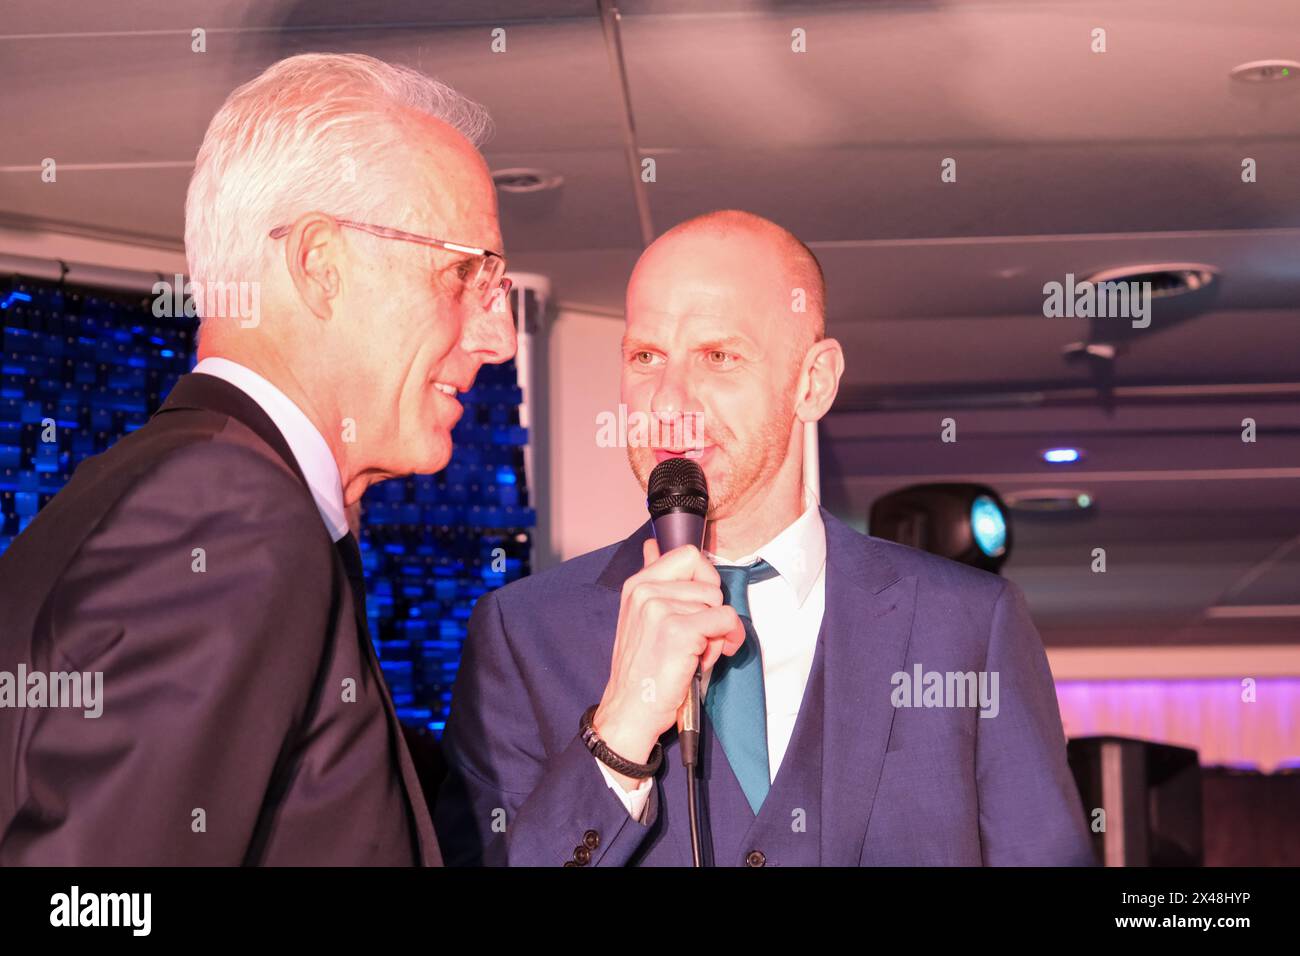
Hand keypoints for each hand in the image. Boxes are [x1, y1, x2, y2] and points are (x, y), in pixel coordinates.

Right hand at [593, 539, 744, 789]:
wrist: (629, 711)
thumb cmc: (642, 669)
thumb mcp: (642, 617)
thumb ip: (654, 580)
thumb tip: (652, 543)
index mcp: (637, 584)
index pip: (688, 555)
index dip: (705, 580)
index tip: (701, 604)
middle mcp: (645, 591)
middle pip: (709, 581)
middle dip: (712, 611)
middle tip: (696, 638)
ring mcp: (660, 609)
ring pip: (718, 604)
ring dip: (716, 631)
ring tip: (694, 653)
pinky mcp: (678, 630)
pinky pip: (725, 621)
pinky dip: (727, 640)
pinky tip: (708, 658)